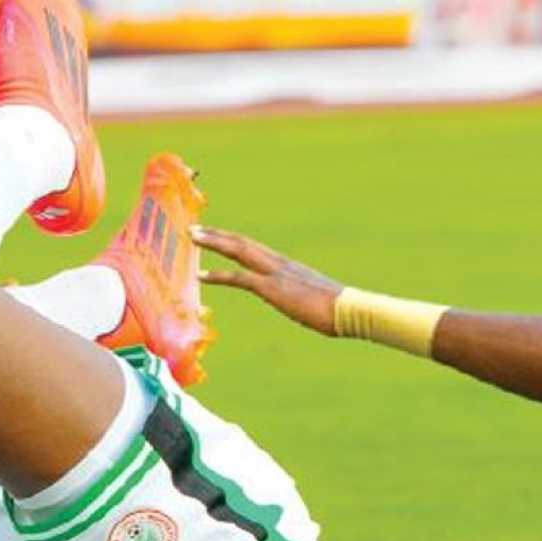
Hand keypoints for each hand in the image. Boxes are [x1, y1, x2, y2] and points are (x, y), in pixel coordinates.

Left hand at [192, 225, 343, 335]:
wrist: (350, 310)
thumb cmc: (340, 310)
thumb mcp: (316, 302)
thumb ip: (305, 300)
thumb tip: (308, 307)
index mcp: (288, 266)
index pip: (255, 248)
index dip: (234, 241)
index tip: (217, 237)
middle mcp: (279, 264)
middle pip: (242, 242)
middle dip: (217, 234)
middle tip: (194, 229)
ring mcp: (275, 273)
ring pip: (238, 250)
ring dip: (213, 242)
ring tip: (192, 237)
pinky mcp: (272, 288)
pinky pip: (239, 278)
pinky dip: (218, 274)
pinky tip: (200, 275)